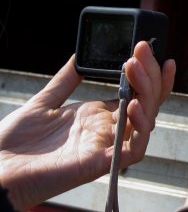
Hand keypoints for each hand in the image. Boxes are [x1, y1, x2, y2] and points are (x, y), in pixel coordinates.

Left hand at [0, 41, 175, 211]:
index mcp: (96, 116)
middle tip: (142, 50)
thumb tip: (79, 57)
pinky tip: (134, 104)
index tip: (143, 48)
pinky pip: (136, 149)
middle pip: (146, 102)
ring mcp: (106, 146)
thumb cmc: (14, 143)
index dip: (146, 72)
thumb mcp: (43, 102)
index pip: (135, 93)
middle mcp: (106, 130)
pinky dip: (141, 127)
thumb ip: (65, 81)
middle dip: (150, 74)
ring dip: (149, 92)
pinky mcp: (102, 163)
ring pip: (147, 121)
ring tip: (136, 68)